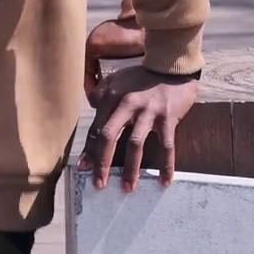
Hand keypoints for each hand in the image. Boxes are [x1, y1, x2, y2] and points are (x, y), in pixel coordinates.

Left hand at [76, 64, 198, 191]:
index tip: (83, 168)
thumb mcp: (117, 79)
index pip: (97, 128)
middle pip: (109, 137)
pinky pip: (167, 145)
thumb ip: (102, 93)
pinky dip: (166, 165)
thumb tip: (92, 107)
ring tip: (128, 188)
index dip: (89, 150)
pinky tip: (164, 181)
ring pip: (135, 144)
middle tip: (99, 184)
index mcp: (112, 98)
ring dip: (131, 169)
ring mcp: (148, 112)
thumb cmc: (142, 76)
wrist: (171, 64)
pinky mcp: (168, 117)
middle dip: (103, 163)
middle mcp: (126, 105)